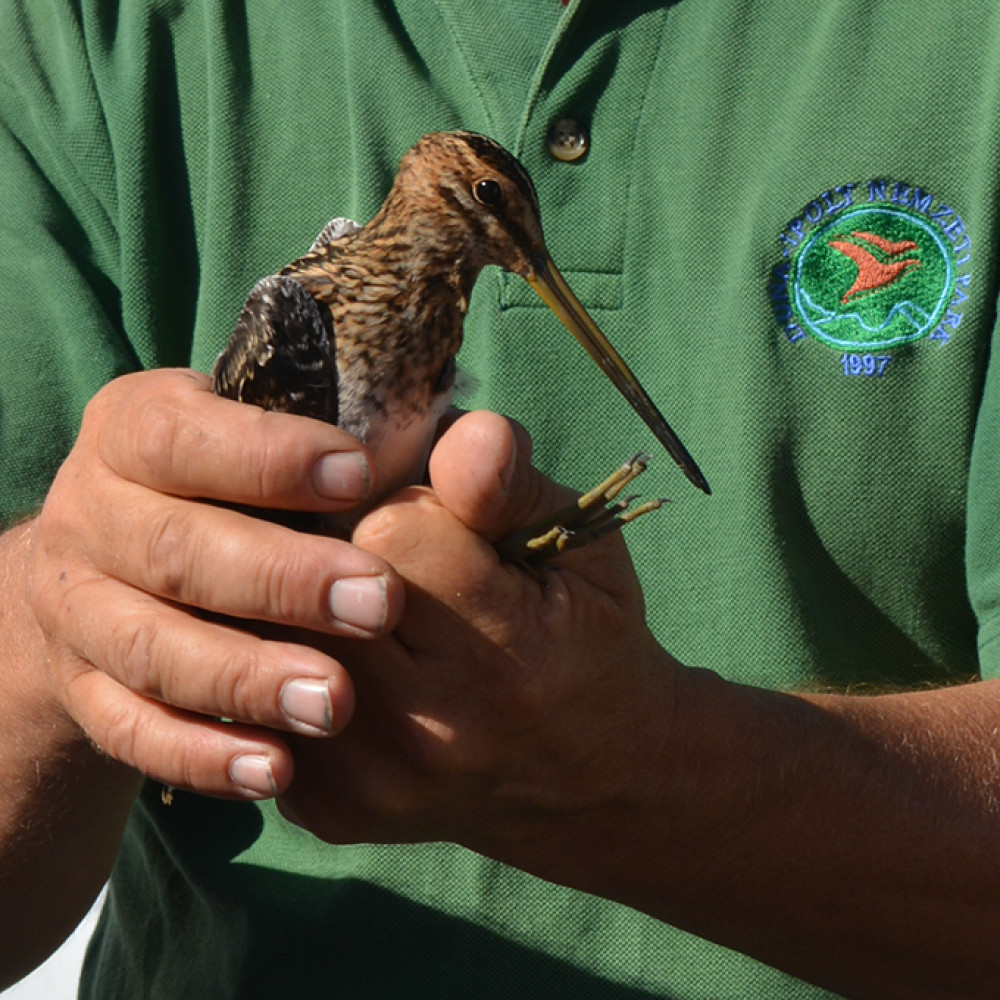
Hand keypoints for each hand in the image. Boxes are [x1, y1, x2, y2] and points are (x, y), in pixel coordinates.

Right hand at [27, 369, 404, 798]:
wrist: (132, 554)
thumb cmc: (252, 482)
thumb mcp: (305, 434)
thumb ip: (400, 433)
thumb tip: (480, 447)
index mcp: (139, 425)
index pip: (182, 436)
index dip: (267, 457)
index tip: (357, 476)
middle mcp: (91, 512)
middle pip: (171, 550)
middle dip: (278, 578)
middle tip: (377, 605)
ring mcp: (78, 607)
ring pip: (149, 649)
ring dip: (245, 677)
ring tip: (337, 701)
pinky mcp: (86, 687)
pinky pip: (129, 731)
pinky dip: (200, 751)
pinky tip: (276, 768)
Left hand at [277, 410, 678, 884]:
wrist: (588, 775)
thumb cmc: (585, 634)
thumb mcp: (580, 543)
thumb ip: (512, 482)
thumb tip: (456, 431)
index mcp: (511, 654)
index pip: (393, 530)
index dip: (405, 508)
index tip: (436, 527)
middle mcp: (437, 733)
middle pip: (317, 588)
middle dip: (339, 553)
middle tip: (387, 563)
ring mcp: (375, 783)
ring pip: (271, 643)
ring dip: (301, 608)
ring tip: (356, 608)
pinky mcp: (332, 811)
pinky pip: (265, 704)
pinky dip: (285, 666)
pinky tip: (334, 661)